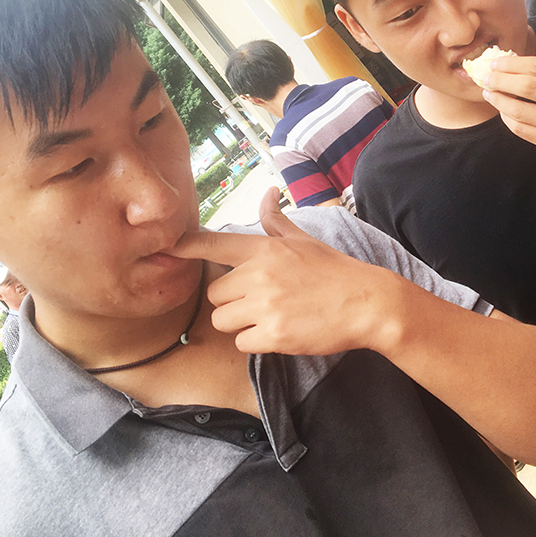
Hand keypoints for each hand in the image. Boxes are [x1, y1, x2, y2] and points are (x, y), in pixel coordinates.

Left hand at [169, 187, 392, 354]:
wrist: (367, 303)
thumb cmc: (334, 271)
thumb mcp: (305, 240)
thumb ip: (276, 221)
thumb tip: (267, 193)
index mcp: (266, 249)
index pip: (216, 244)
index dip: (187, 246)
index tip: (168, 247)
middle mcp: (261, 274)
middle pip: (215, 294)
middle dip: (232, 302)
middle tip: (260, 302)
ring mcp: (266, 306)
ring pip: (223, 321)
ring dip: (240, 324)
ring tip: (269, 318)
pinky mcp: (274, 335)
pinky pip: (242, 343)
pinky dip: (256, 343)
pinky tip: (280, 333)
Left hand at [481, 55, 535, 162]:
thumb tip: (508, 63)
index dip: (512, 64)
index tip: (495, 63)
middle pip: (527, 86)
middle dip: (501, 80)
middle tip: (487, 77)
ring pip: (520, 110)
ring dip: (499, 100)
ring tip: (490, 93)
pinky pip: (522, 129)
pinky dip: (507, 118)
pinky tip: (502, 111)